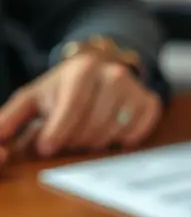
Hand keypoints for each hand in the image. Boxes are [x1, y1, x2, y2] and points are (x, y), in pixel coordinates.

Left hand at [0, 51, 160, 169]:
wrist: (101, 68)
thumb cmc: (63, 89)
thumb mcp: (34, 98)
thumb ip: (10, 120)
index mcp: (81, 70)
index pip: (71, 107)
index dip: (57, 131)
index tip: (47, 148)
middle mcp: (112, 75)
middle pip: (92, 125)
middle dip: (74, 140)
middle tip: (67, 138)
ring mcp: (134, 89)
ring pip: (113, 133)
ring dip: (95, 142)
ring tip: (86, 133)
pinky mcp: (149, 102)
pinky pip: (136, 134)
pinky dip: (121, 140)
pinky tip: (110, 132)